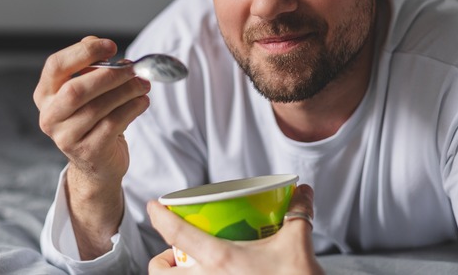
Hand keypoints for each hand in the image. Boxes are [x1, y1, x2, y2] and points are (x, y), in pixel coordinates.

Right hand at [33, 36, 150, 257]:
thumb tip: (104, 47)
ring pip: (98, 107)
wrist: (97, 162)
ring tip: (143, 84)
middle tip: (134, 69)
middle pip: (76, 89)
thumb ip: (92, 68)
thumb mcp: (89, 91)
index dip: (84, 52)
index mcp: (45, 94)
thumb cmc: (94, 119)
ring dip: (127, 91)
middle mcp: (50, 116)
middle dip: (110, 75)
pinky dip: (132, 108)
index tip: (111, 46)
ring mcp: (66, 138)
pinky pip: (113, 124)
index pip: (56, 66)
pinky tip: (142, 101)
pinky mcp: (88, 152)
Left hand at [148, 184, 324, 274]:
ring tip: (191, 270)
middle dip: (160, 261)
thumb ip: (298, 213)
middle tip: (175, 252)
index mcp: (219, 260)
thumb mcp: (298, 243)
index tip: (153, 205)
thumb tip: (303, 191)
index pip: (177, 233)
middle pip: (159, 273)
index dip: (159, 217)